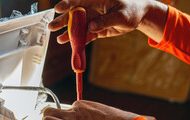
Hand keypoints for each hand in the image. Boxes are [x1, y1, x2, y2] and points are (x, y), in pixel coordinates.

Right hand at [49, 0, 167, 43]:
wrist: (138, 16)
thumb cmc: (131, 9)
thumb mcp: (121, 14)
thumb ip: (106, 20)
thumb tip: (91, 27)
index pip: (78, 0)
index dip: (67, 3)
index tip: (58, 8)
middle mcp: (91, 9)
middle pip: (73, 14)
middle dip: (62, 20)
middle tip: (51, 27)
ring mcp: (92, 20)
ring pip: (77, 27)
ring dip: (68, 33)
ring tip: (59, 40)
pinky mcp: (96, 30)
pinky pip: (86, 36)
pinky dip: (79, 41)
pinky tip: (72, 45)